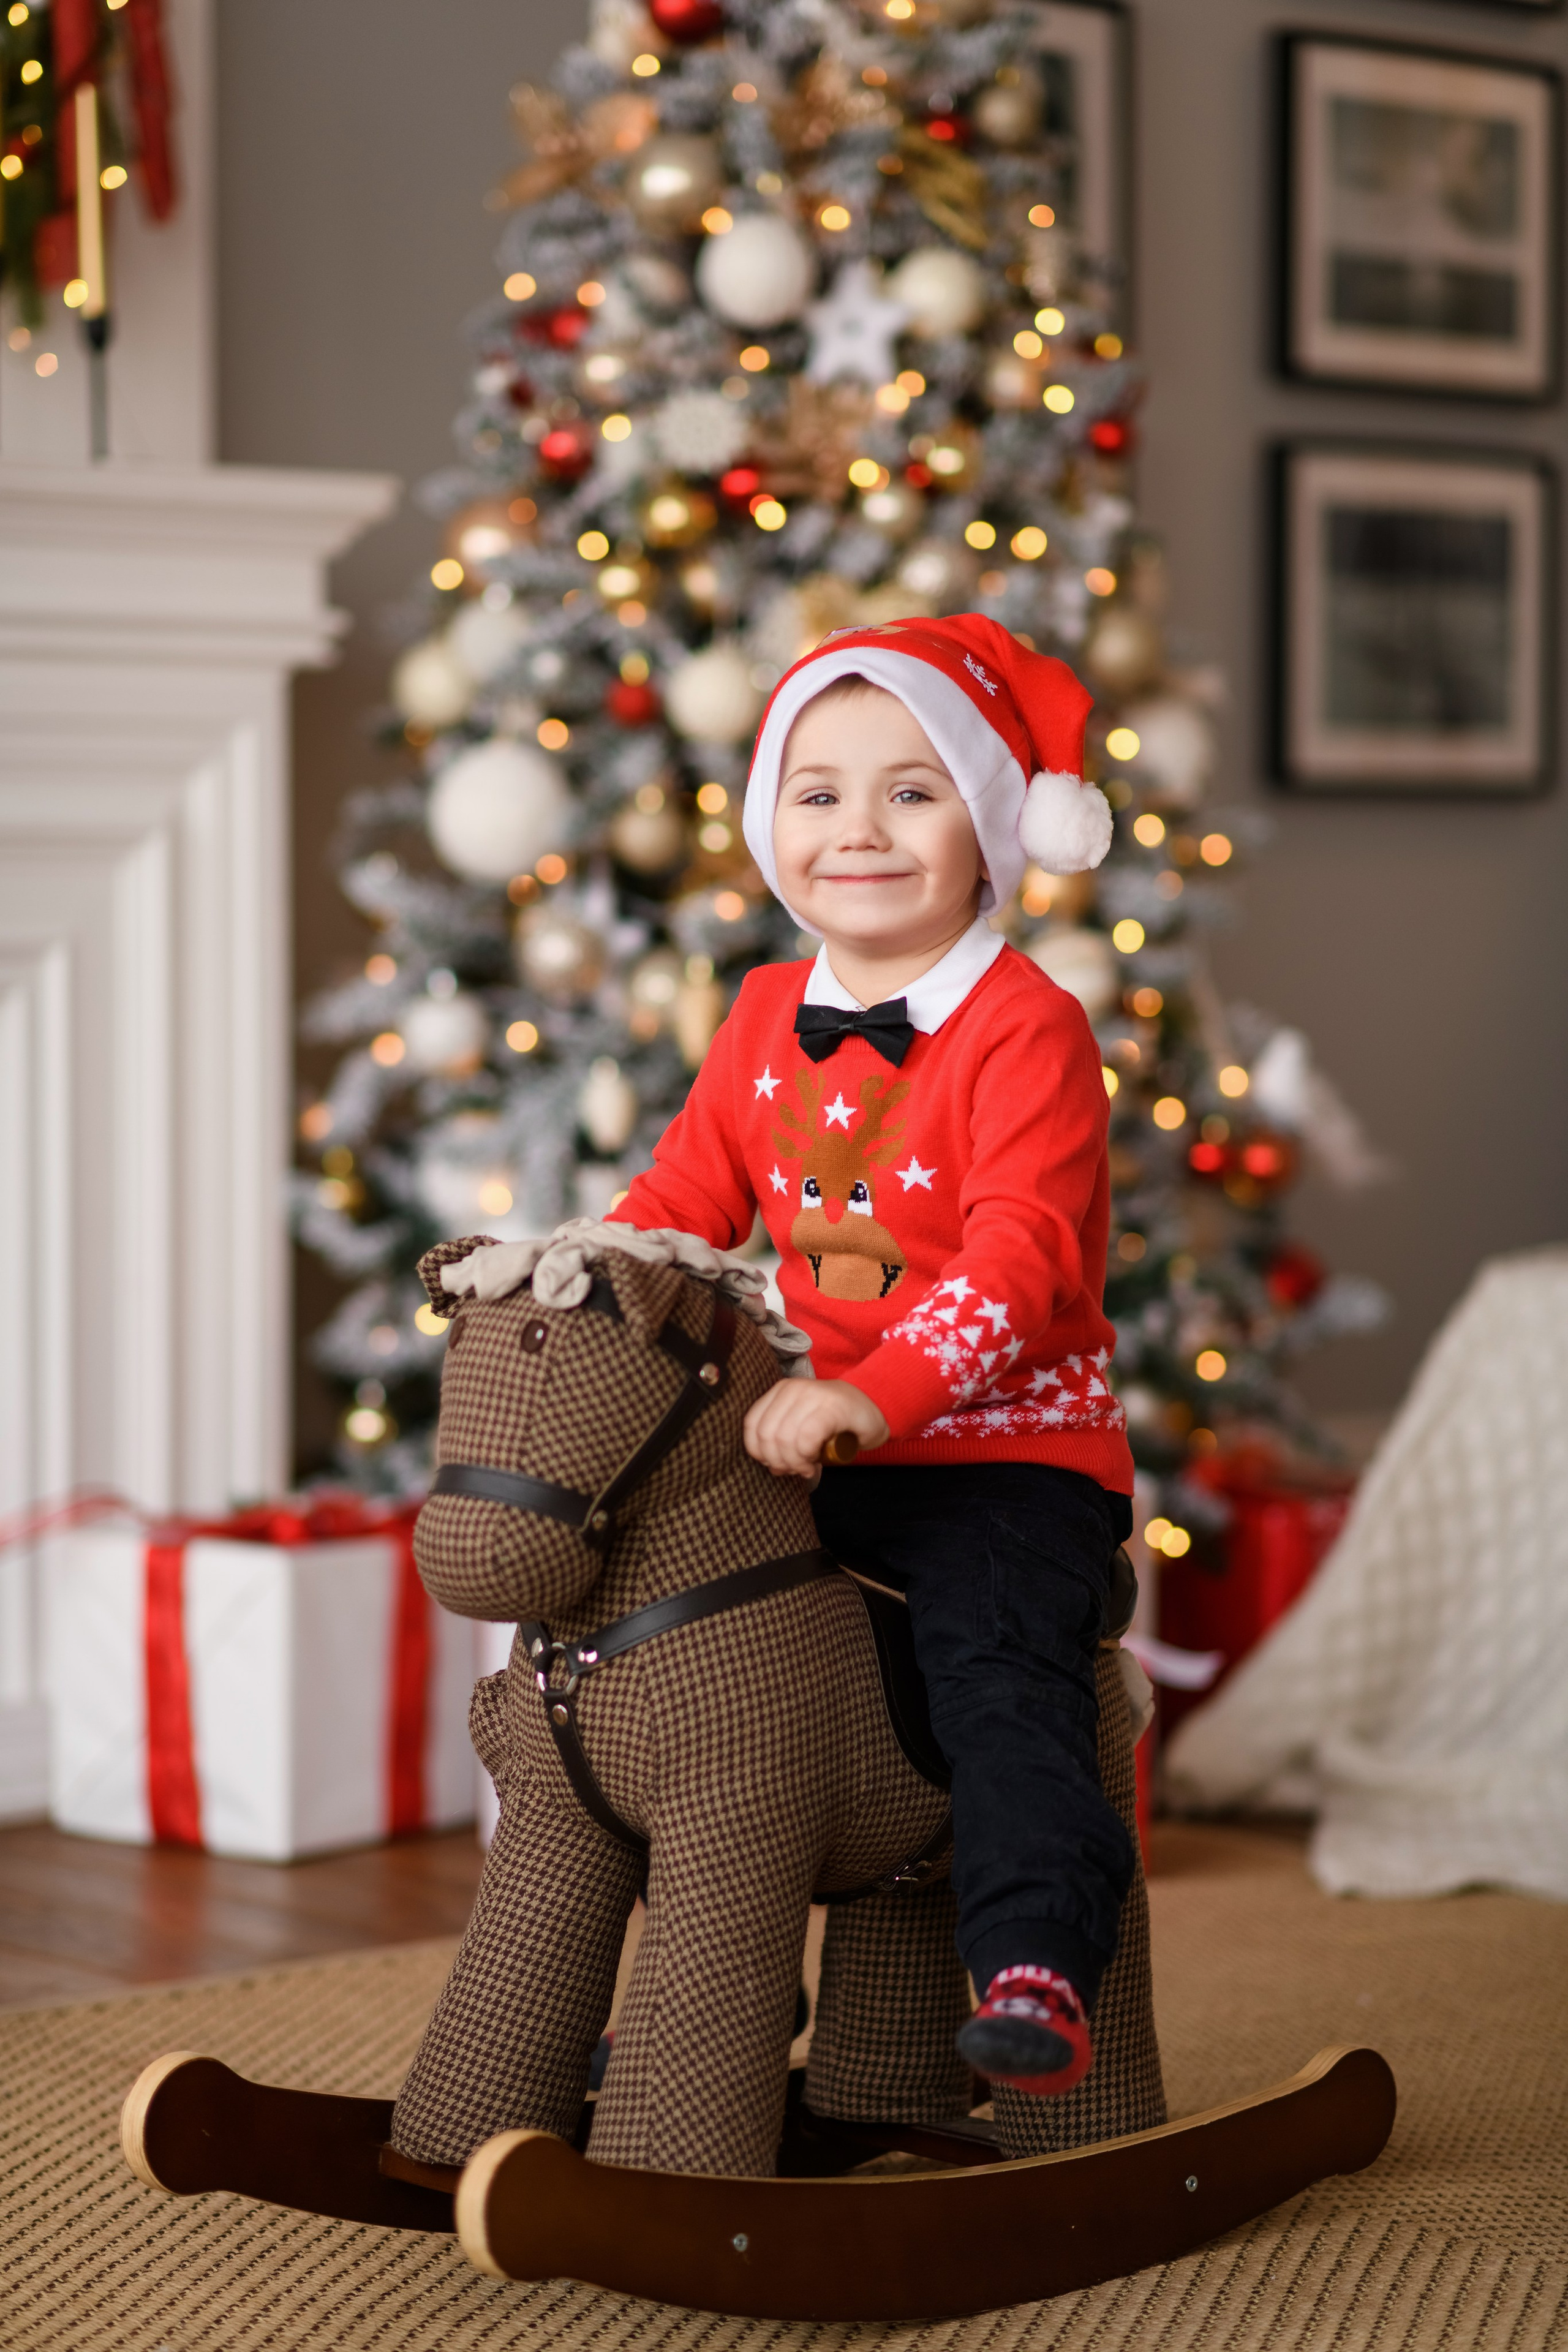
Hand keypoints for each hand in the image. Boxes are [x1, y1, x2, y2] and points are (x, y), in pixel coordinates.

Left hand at [742, 1378, 889, 1479]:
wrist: (875, 1408)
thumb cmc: (838, 1423)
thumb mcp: (803, 1426)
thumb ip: (783, 1439)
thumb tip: (770, 1465)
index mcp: (780, 1391)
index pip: (752, 1425)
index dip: (759, 1452)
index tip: (777, 1464)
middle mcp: (793, 1389)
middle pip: (766, 1435)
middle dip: (777, 1461)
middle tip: (794, 1470)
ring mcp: (812, 1395)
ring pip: (784, 1438)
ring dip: (793, 1462)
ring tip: (805, 1468)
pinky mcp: (831, 1406)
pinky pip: (807, 1438)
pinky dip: (806, 1457)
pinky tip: (814, 1464)